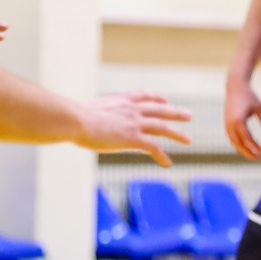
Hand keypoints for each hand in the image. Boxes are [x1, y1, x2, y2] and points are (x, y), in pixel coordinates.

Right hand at [76, 91, 193, 167]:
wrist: (75, 120)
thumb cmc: (71, 117)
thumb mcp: (84, 111)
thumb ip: (90, 115)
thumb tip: (77, 120)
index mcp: (120, 101)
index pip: (143, 96)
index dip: (155, 98)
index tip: (164, 100)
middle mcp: (131, 110)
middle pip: (159, 110)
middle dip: (175, 112)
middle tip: (189, 115)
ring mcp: (134, 123)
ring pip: (162, 128)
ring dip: (177, 134)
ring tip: (188, 140)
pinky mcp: (133, 138)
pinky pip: (153, 148)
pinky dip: (162, 156)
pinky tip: (168, 163)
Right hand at [224, 80, 260, 160]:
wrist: (235, 87)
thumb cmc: (249, 96)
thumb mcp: (259, 108)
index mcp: (239, 121)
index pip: (247, 139)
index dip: (255, 147)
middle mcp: (230, 124)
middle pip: (239, 144)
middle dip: (248, 153)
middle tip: (258, 158)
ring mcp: (226, 124)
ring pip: (234, 142)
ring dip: (243, 150)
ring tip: (253, 155)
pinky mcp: (226, 124)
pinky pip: (231, 138)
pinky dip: (238, 144)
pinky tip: (246, 148)